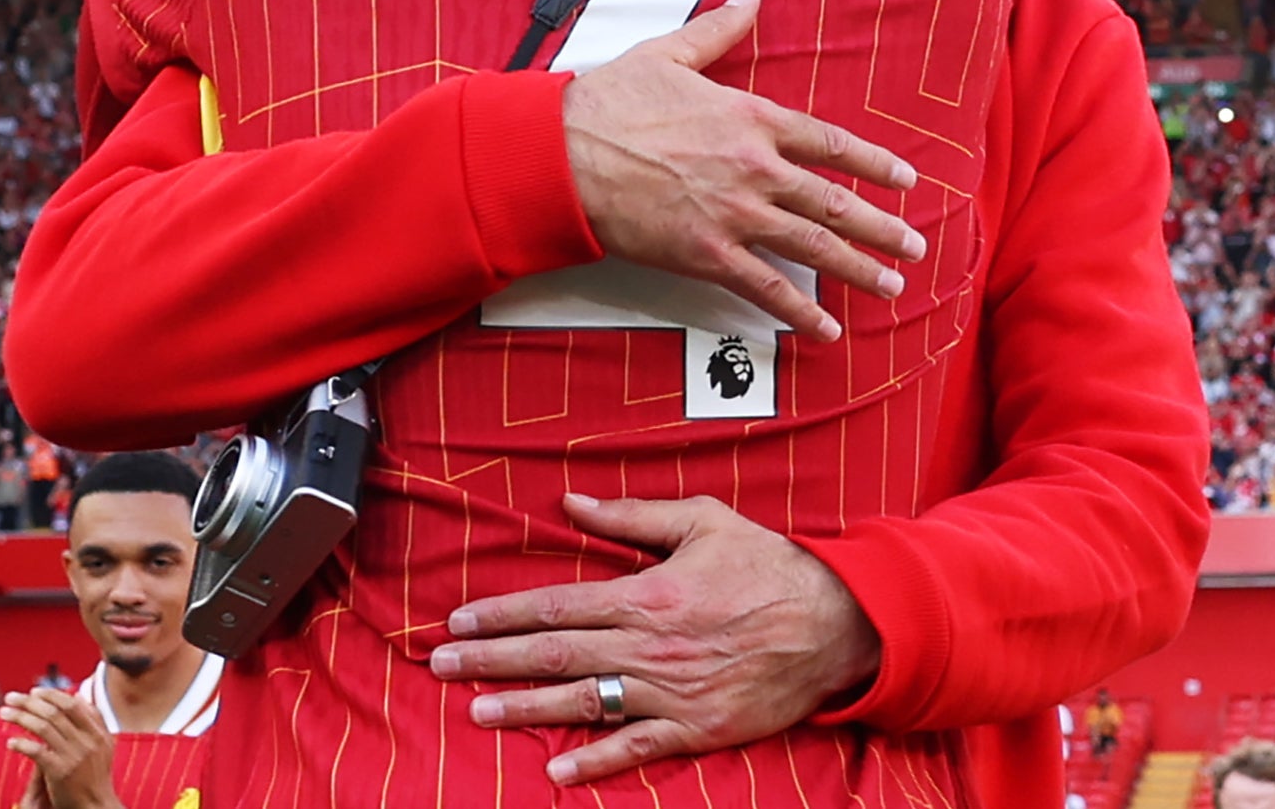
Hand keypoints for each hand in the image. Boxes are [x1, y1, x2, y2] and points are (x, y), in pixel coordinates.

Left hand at [0, 690, 118, 808]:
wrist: (96, 807)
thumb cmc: (95, 778)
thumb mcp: (102, 746)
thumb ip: (92, 720)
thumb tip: (78, 695)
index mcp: (98, 732)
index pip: (71, 704)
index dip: (50, 695)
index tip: (33, 692)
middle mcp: (87, 741)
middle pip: (54, 712)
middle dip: (29, 702)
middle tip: (11, 697)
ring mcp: (74, 756)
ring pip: (43, 727)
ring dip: (20, 717)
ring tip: (4, 713)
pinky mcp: (60, 772)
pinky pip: (37, 751)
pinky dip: (22, 744)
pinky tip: (10, 743)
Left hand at [428, 493, 881, 786]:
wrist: (835, 624)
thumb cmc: (767, 566)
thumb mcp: (703, 520)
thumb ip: (632, 514)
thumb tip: (571, 502)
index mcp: (645, 593)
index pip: (556, 605)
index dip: (502, 613)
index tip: (459, 618)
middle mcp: (648, 646)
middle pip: (554, 655)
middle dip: (490, 659)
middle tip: (439, 665)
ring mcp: (671, 692)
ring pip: (584, 702)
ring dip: (524, 709)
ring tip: (476, 711)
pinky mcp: (697, 728)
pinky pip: (637, 748)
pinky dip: (596, 763)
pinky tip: (556, 770)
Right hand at [562, 0, 922, 339]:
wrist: (564, 153)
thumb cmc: (610, 103)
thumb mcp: (670, 52)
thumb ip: (719, 29)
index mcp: (751, 118)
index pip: (830, 144)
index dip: (873, 164)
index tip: (905, 180)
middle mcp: (755, 168)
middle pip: (835, 202)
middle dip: (882, 227)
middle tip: (913, 245)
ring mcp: (735, 214)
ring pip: (813, 247)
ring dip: (858, 269)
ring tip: (891, 285)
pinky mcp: (706, 254)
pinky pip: (765, 288)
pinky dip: (799, 311)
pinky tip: (825, 329)